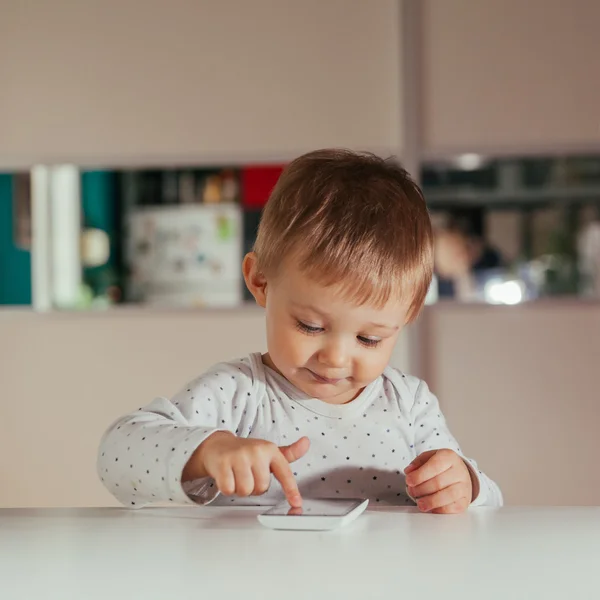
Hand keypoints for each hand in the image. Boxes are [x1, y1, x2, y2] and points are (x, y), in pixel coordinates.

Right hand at [184, 432, 309, 507]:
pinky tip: (227, 477)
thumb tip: (306, 442)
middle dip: (254, 487)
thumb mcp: (268, 452)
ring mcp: (239, 456)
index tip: (297, 503)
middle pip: (262, 487)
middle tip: (249, 476)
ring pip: (246, 490)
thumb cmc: (246, 452)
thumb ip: (288, 453)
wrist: (218, 445)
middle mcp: (256, 451)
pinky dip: (227, 488)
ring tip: (238, 476)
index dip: (291, 490)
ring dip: (241, 489)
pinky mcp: (223, 463)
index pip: (284, 472)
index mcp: (270, 450)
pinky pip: (229, 489)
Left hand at [404, 449, 473, 513]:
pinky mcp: (465, 501)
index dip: (419, 475)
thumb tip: (409, 471)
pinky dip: (439, 510)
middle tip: (411, 491)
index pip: (434, 466)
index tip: (409, 481)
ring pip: (447, 496)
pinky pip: (452, 508)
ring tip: (419, 503)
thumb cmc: (442, 465)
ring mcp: (464, 487)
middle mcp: (459, 471)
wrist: (460, 473)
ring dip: (430, 501)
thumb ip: (417, 463)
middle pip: (438, 483)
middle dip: (421, 489)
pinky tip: (430, 508)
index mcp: (449, 457)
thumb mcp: (429, 457)